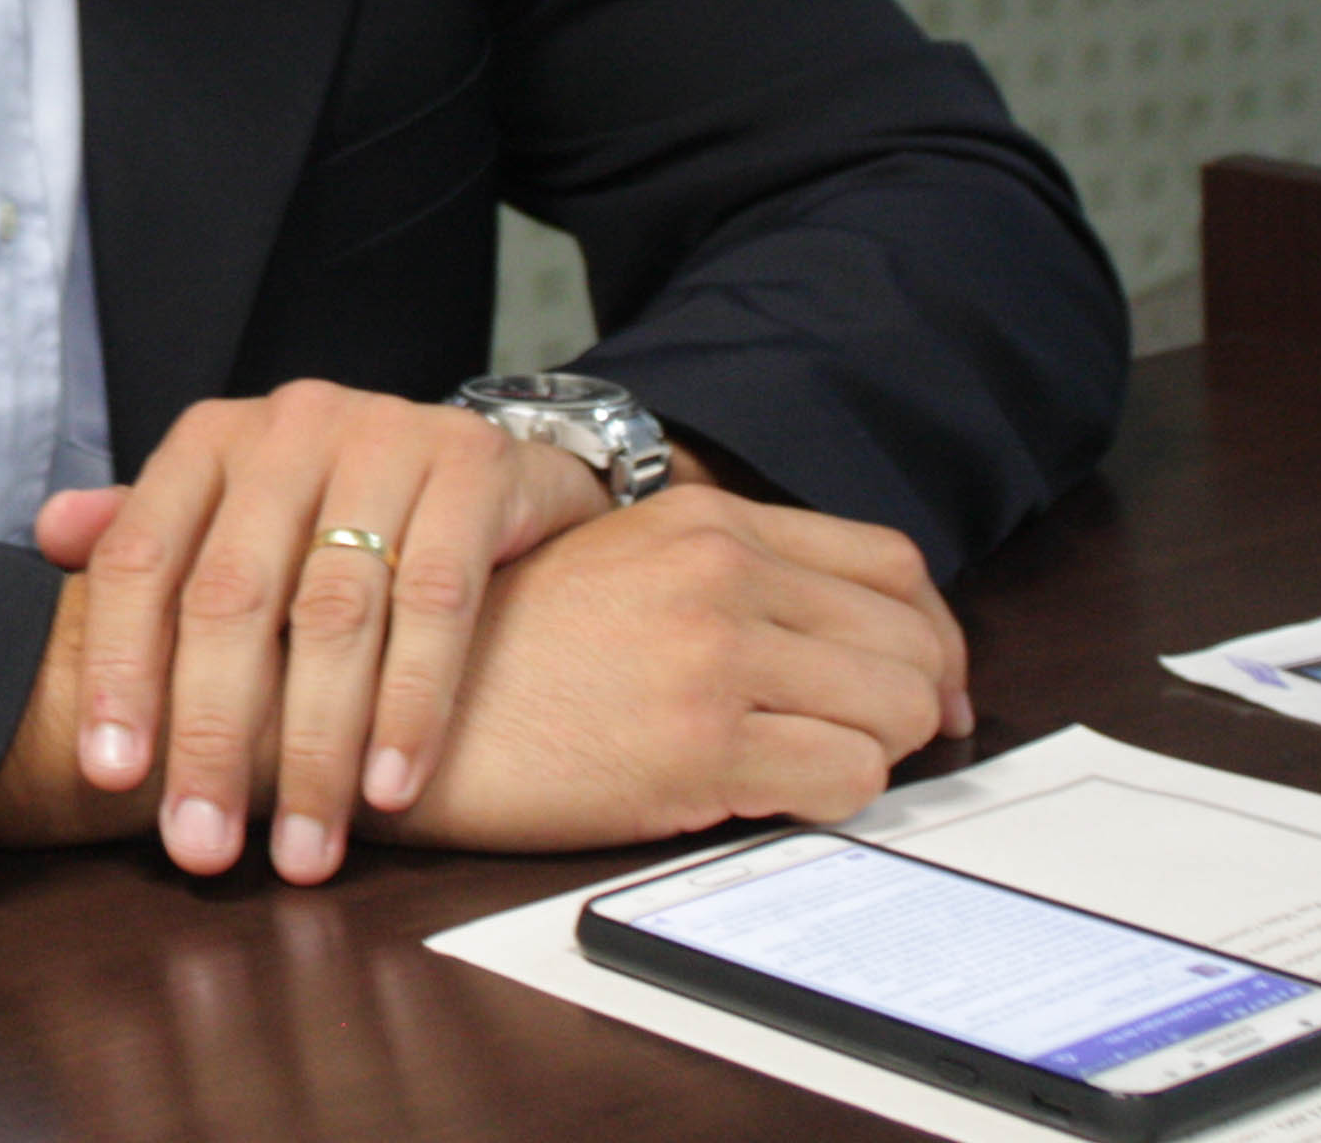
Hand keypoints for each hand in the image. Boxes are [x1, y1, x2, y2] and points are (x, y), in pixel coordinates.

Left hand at [29, 380, 608, 883]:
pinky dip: (411, 707)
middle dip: (213, 736)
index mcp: (211, 440)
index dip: (119, 668)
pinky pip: (437, 602)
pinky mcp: (474, 468)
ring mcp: (386, 437)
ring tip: (302, 852)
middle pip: (232, 597)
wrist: (490, 464)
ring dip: (314, 749)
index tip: (111, 775)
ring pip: (333, 614)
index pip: (141, 559)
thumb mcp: (236, 512)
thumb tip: (50, 532)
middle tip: (202, 847)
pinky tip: (390, 790)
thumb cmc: (336, 511)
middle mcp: (290, 426)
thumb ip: (152, 535)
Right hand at [379, 484, 972, 852]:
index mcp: (703, 521)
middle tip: (874, 740)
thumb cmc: (490, 649)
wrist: (390, 706)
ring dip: (874, 752)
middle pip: (912, 641)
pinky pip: (848, 781)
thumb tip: (828, 623)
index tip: (924, 680)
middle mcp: (720, 575)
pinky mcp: (699, 747)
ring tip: (806, 764)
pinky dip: (834, 799)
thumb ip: (714, 569)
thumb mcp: (609, 564)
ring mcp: (713, 658)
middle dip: (915, 702)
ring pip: (897, 712)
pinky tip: (769, 794)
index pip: (890, 565)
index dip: (930, 632)